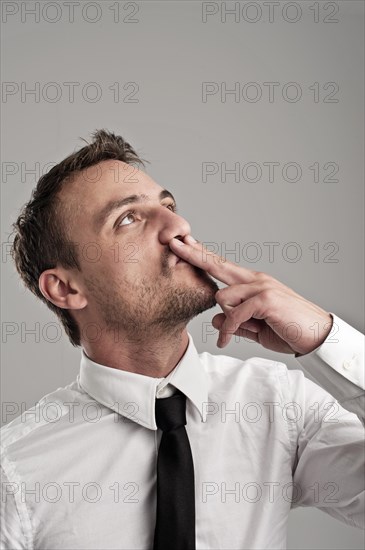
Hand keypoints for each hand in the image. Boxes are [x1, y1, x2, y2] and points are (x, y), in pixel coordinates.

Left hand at [169, 235, 332, 354]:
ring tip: (236, 332)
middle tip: (173, 243)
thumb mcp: (256, 328)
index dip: (203, 256)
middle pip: (218, 264)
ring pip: (222, 297)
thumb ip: (235, 323)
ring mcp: (261, 287)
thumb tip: (214, 320)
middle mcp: (255, 280)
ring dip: (225, 319)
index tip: (186, 244)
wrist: (317, 336)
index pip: (222, 266)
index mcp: (253, 283)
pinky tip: (225, 341)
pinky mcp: (265, 299)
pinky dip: (228, 330)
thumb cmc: (289, 329)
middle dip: (194, 254)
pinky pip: (233, 314)